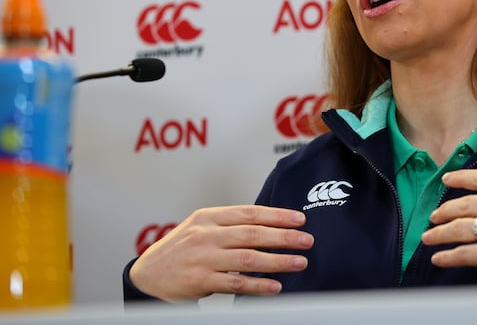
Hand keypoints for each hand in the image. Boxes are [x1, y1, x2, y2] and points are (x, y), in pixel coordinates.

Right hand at [129, 205, 313, 301]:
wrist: (147, 275)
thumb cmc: (180, 249)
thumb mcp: (201, 228)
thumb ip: (231, 225)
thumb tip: (271, 226)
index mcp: (209, 217)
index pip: (250, 213)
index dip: (278, 215)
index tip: (300, 219)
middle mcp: (206, 235)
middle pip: (253, 233)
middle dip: (284, 237)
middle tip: (307, 240)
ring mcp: (203, 258)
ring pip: (248, 258)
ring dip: (278, 261)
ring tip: (299, 263)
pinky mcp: (200, 280)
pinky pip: (235, 283)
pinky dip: (258, 284)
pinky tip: (275, 286)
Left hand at [421, 168, 476, 274]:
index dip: (460, 177)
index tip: (446, 179)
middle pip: (465, 204)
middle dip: (444, 210)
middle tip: (434, 216)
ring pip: (460, 227)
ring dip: (440, 233)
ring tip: (429, 237)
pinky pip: (466, 253)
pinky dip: (449, 256)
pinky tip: (439, 258)